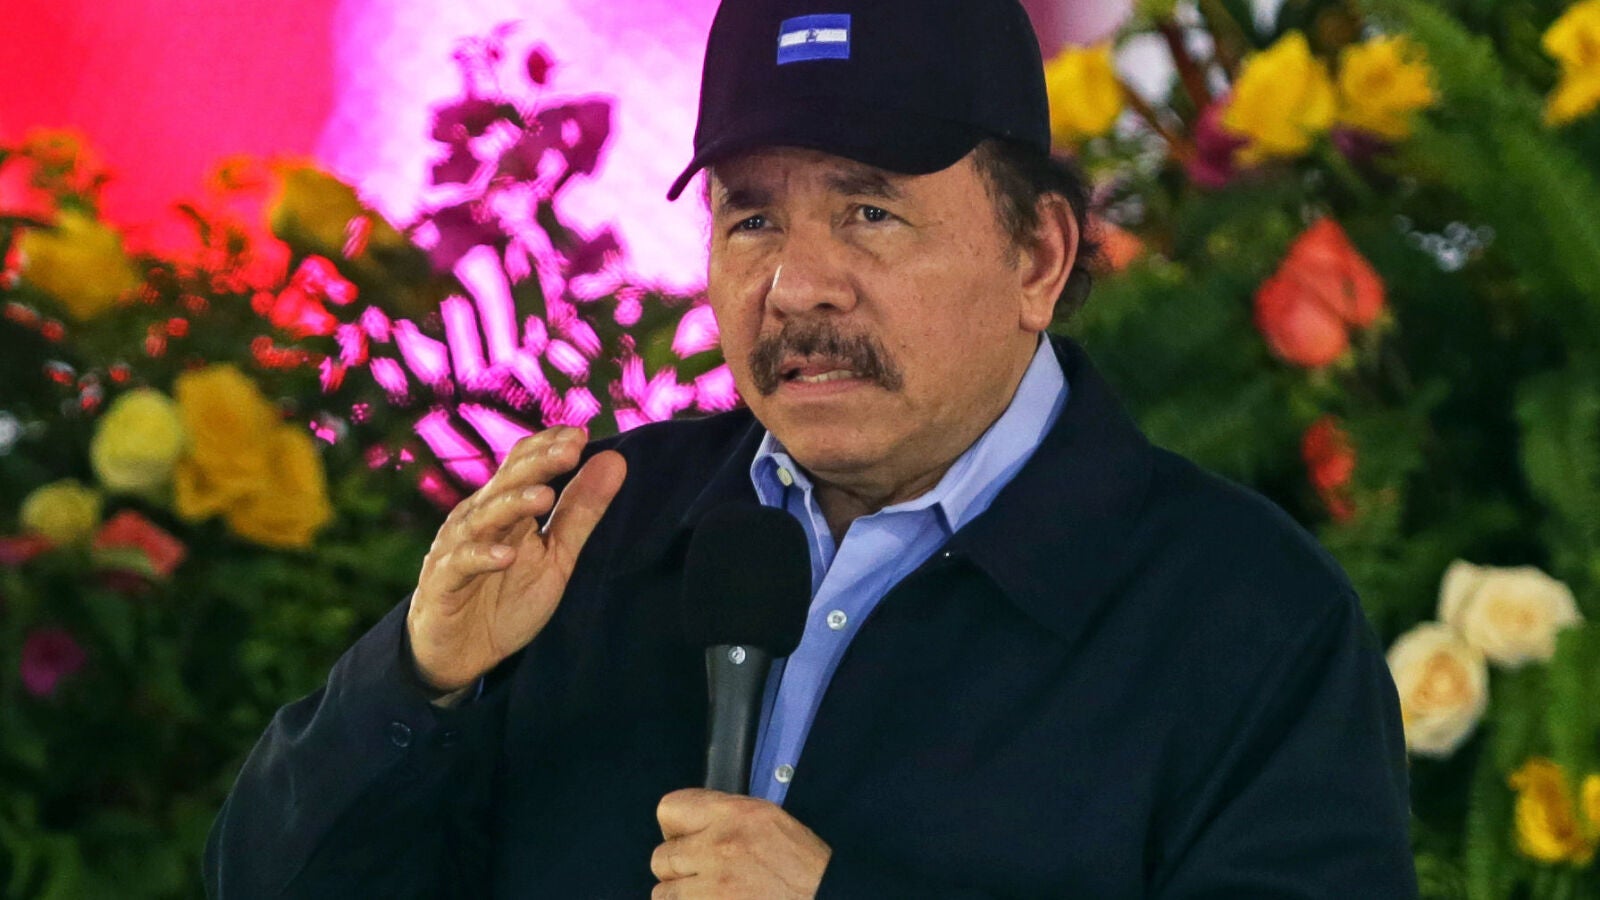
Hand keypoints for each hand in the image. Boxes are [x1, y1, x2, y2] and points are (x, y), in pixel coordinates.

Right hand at [407, 427, 625, 692]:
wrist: (459, 651)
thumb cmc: (506, 596)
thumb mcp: (555, 556)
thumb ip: (581, 511)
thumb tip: (615, 460)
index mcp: (504, 506)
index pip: (524, 463)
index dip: (549, 446)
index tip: (581, 433)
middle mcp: (478, 518)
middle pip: (506, 481)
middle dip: (538, 464)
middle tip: (570, 448)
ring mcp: (456, 548)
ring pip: (482, 517)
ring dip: (512, 504)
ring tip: (543, 496)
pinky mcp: (442, 581)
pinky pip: (461, 563)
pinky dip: (482, 556)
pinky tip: (507, 555)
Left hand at [650, 789, 831, 898]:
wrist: (825, 899)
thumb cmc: (806, 869)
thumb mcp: (771, 822)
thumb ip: (727, 819)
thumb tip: (692, 827)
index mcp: (736, 815)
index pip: (669, 808)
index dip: (675, 828)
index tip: (685, 840)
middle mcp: (719, 847)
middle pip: (661, 857)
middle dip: (679, 869)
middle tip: (703, 877)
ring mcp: (713, 888)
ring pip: (663, 895)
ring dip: (682, 898)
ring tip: (710, 897)